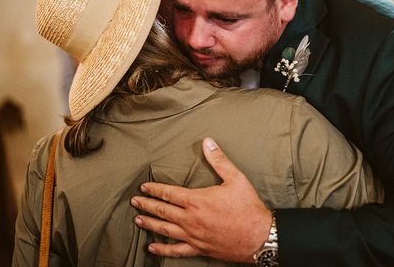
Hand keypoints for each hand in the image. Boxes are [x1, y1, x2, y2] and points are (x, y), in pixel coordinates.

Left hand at [131, 137, 271, 262]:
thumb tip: (208, 142)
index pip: (169, 193)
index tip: (144, 187)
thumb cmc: (248, 207)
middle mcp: (191, 219)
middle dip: (147, 205)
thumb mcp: (236, 178)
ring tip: (137, 220)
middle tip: (134, 202)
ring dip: (150, 224)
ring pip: (165, 230)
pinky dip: (163, 249)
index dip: (155, 189)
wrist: (259, 236)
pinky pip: (176, 251)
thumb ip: (219, 160)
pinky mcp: (199, 249)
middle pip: (163, 211)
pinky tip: (153, 248)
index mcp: (197, 200)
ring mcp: (193, 236)